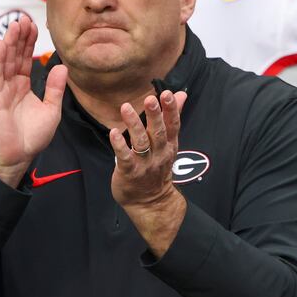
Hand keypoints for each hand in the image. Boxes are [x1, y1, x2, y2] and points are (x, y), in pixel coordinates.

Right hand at [0, 15, 65, 186]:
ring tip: (15, 25)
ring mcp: (0, 90)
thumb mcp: (51, 110)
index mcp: (23, 86)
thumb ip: (55, 88)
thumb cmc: (32, 137)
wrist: (18, 156)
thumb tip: (62, 66)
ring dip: (8, 43)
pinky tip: (1, 46)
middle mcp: (10, 85)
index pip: (25, 59)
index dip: (29, 42)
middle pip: (14, 55)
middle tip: (24, 18)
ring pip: (4, 61)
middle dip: (19, 37)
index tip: (34, 25)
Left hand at [109, 89, 186, 208]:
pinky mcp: (129, 172)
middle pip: (158, 133)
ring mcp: (144, 164)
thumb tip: (181, 95)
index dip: (171, 110)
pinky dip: (119, 145)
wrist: (150, 202)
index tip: (167, 94)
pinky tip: (114, 133)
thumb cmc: (156, 169)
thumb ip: (172, 118)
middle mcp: (159, 154)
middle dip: (155, 115)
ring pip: (141, 142)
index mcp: (169, 146)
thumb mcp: (168, 144)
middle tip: (150, 99)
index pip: (173, 126)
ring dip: (134, 124)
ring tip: (126, 108)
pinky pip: (124, 157)